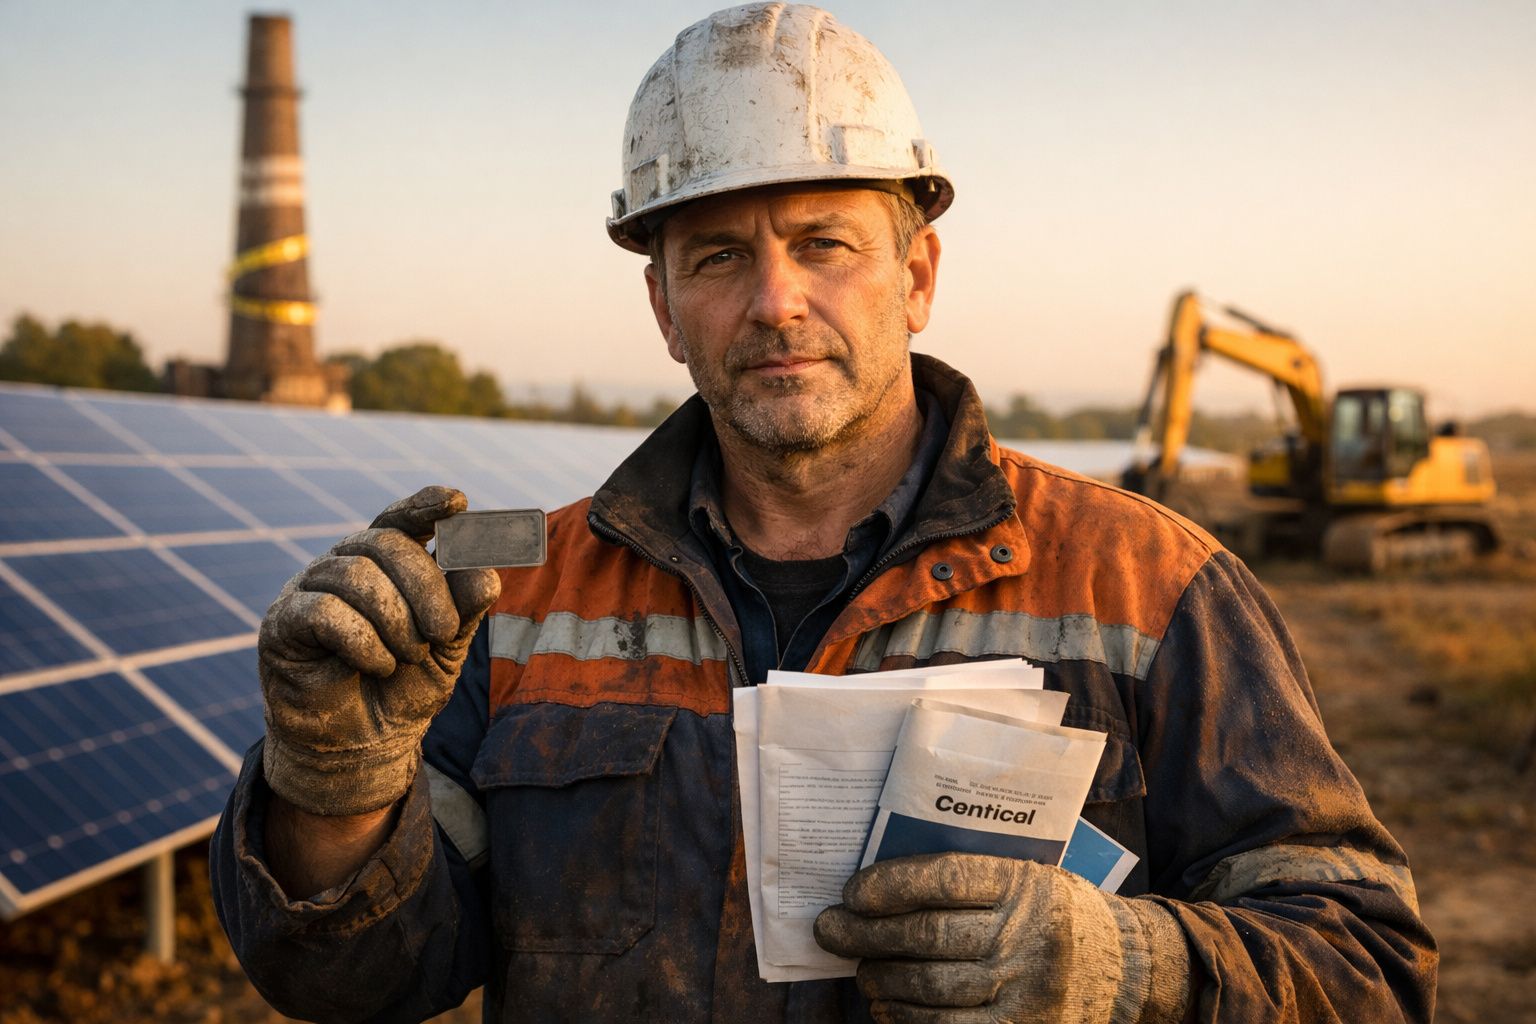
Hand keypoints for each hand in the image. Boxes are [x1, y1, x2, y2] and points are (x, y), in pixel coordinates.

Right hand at [258, 486, 500, 815]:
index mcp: (384, 563)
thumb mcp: (446, 649)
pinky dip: (363, 642)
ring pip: (355, 576)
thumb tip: (487, 574)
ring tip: (407, 657)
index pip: (400, 519)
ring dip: (395, 621)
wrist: (363, 746)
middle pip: (386, 544)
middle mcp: (343, 565)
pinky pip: (324, 612)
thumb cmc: (405, 688)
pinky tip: (378, 666)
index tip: (459, 502)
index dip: (426, 505)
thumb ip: (464, 611)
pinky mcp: (282, 624)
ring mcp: (307, 590)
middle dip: (425, 588)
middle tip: (442, 633)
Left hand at [814, 854, 1190, 1023]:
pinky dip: (908, 1022)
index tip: (851, 892)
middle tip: (831, 930)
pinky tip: (888, 1009)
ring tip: (862, 972)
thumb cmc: (1057, 914)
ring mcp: (1028, 991)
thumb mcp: (1029, 878)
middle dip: (866, 936)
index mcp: (1026, 885)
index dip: (891, 884)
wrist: (1131, 967)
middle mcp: (1027, 937)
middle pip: (929, 937)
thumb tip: (881, 888)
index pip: (947, 879)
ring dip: (882, 981)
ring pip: (932, 991)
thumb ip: (971, 880)